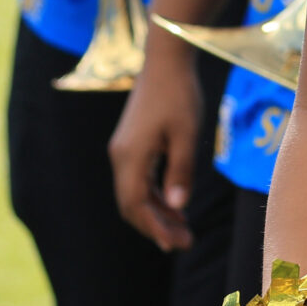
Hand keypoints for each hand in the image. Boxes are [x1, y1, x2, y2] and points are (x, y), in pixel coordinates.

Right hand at [110, 52, 201, 250]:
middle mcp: (120, 156)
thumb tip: (177, 207)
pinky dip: (154, 196)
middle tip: (184, 242)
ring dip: (156, 213)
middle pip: (131, 204)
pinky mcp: (130, 144)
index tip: (177, 244)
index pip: (136, 205)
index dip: (155, 228)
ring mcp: (123, 150)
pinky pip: (138, 180)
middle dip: (156, 226)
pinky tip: (175, 205)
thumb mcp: (185, 134)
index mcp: (130, 156)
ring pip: (134, 194)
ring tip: (182, 229)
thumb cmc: (179, 94)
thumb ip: (180, 171)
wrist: (166, 61)